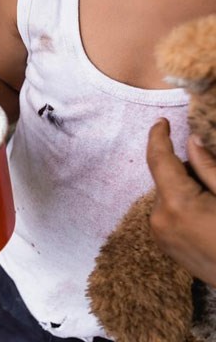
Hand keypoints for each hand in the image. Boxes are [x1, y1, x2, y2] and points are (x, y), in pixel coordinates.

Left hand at [147, 118, 215, 286]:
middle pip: (167, 179)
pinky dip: (185, 206)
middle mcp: (159, 219)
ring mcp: (159, 235)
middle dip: (188, 172)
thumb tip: (191, 140)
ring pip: (169, 196)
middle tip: (215, 184)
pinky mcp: (165, 246)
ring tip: (215, 204)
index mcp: (176, 203)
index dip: (158, 137)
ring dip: (187, 190)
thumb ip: (210, 167)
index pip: (158, 160)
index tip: (161, 122)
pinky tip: (210, 218)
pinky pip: (170, 214)